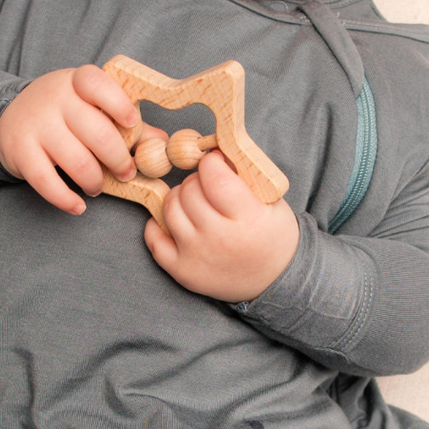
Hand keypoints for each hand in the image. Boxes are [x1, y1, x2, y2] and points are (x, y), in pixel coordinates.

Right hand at [0, 65, 142, 213]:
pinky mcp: (20, 151)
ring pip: (77, 161)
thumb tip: (162, 143)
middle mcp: (55, 99)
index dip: (119, 105)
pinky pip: (47, 182)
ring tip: (96, 186)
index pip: (98, 86)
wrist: (11, 118)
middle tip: (126, 173)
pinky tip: (78, 206)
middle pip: (97, 133)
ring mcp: (36, 124)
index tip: (132, 123)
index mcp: (77, 82)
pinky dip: (66, 199)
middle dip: (119, 160)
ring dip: (95, 181)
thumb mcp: (91, 106)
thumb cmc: (63, 114)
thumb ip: (125, 123)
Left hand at [143, 149, 300, 301]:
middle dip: (196, 180)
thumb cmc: (272, 235)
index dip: (211, 163)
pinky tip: (177, 221)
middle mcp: (219, 239)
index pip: (215, 178)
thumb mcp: (271, 201)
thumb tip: (211, 148)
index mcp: (248, 218)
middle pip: (189, 191)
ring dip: (179, 197)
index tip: (215, 163)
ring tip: (194, 202)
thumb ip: (244, 176)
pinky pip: (154, 238)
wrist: (274, 280)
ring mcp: (197, 256)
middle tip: (207, 185)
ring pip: (169, 209)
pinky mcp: (182, 270)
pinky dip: (158, 223)